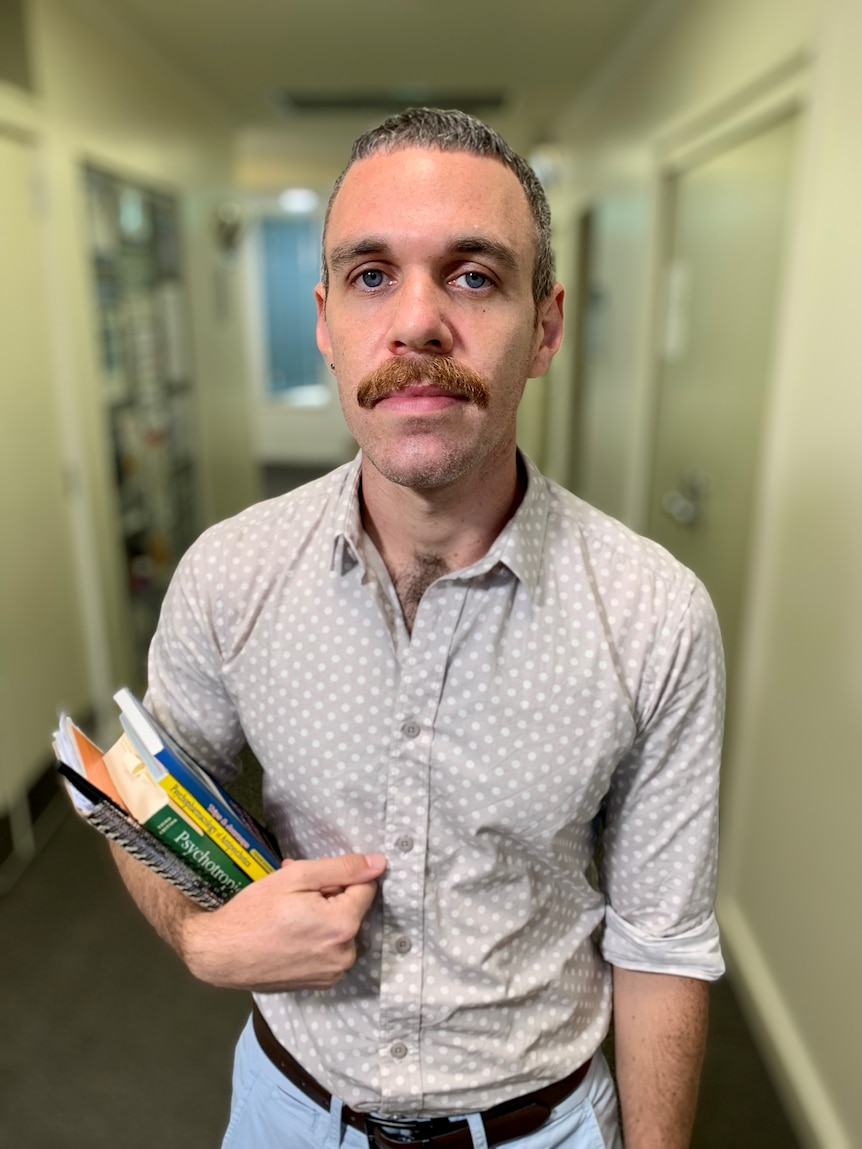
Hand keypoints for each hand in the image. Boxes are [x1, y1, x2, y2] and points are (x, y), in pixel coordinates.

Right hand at [181, 852, 386, 991]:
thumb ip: (341, 869)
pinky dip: (316, 937)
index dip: (340, 877)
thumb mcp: (297, 879)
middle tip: (294, 890)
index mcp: (343, 926)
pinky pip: (329, 949)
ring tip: (287, 910)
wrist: (219, 955)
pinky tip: (289, 931)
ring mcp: (333, 973)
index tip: (314, 878)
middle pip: (352, 910)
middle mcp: (345, 954)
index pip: (366, 888)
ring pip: (340, 929)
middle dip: (328, 895)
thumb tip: (380, 863)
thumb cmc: (254, 912)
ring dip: (322, 915)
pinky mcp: (320, 984)